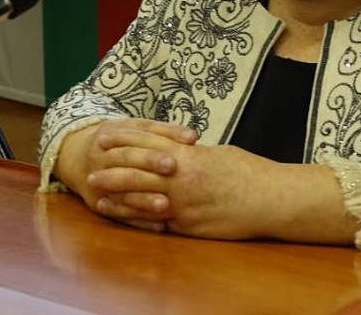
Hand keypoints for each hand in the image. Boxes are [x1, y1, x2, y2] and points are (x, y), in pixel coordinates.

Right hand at [53, 118, 197, 230]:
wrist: (76, 158)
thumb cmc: (119, 143)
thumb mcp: (133, 130)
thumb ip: (163, 133)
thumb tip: (193, 138)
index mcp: (111, 132)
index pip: (139, 130)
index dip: (165, 134)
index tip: (189, 140)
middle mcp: (101, 155)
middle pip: (126, 157)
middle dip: (149, 161)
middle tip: (173, 167)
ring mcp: (96, 180)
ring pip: (120, 189)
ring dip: (143, 198)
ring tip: (166, 204)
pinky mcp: (96, 203)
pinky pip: (118, 214)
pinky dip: (139, 220)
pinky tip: (160, 225)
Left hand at [88, 143, 275, 239]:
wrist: (270, 199)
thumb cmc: (250, 173)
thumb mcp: (218, 154)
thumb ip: (194, 155)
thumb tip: (180, 154)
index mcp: (189, 155)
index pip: (148, 142)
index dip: (123, 139)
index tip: (104, 136)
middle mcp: (181, 178)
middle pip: (136, 171)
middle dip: (111, 169)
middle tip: (90, 170)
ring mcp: (183, 204)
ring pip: (140, 198)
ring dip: (117, 197)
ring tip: (97, 195)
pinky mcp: (188, 226)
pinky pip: (155, 222)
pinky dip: (136, 219)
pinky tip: (124, 218)